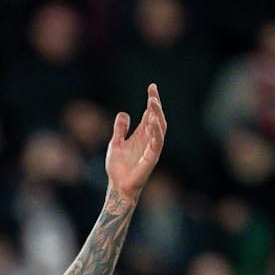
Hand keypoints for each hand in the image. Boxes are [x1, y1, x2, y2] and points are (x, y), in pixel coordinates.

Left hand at [104, 84, 166, 206]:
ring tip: (153, 102)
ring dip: (157, 115)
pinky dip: (156, 131)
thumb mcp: (115, 143)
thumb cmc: (118, 168)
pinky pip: (157, 142)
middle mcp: (149, 140)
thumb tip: (124, 113)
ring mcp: (152, 148)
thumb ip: (120, 129)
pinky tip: (152, 120)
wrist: (118, 187)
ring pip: (160, 128)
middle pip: (156, 118)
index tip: (152, 87)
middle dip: (156, 105)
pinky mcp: (152, 158)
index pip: (149, 114)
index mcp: (141, 135)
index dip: (152, 101)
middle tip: (153, 92)